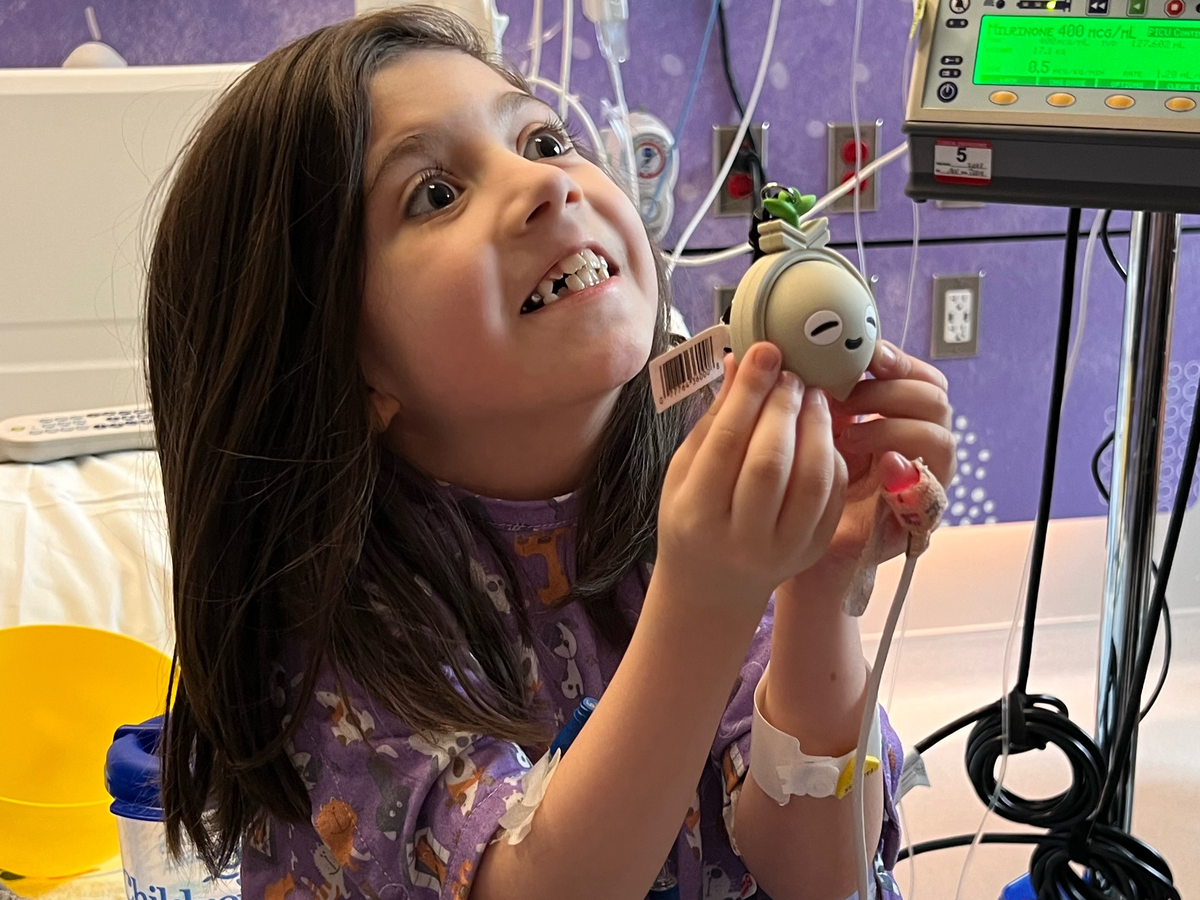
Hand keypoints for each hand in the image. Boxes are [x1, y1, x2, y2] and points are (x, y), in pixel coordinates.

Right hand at [656, 342, 847, 617]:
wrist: (713, 585)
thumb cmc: (691, 518)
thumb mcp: (685, 470)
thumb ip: (714, 421)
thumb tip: (740, 362)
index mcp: (698, 514)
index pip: (727, 443)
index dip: (749, 393)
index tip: (765, 352)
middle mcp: (742, 537)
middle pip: (771, 461)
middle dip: (784, 406)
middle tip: (790, 374)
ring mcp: (784, 548)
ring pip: (812, 478)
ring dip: (817, 425)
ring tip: (811, 396)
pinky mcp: (814, 548)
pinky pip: (832, 493)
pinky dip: (831, 453)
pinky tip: (820, 430)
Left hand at [782, 340, 954, 604]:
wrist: (791, 539)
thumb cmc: (796, 478)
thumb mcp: (802, 428)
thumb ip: (807, 394)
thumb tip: (778, 353)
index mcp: (893, 413)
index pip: (919, 375)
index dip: (898, 360)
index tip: (868, 354)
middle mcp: (916, 442)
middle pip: (935, 398)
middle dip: (890, 391)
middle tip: (847, 399)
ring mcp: (923, 478)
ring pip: (938, 437)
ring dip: (892, 427)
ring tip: (848, 436)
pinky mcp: (919, 515)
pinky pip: (931, 489)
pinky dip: (907, 472)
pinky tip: (882, 464)